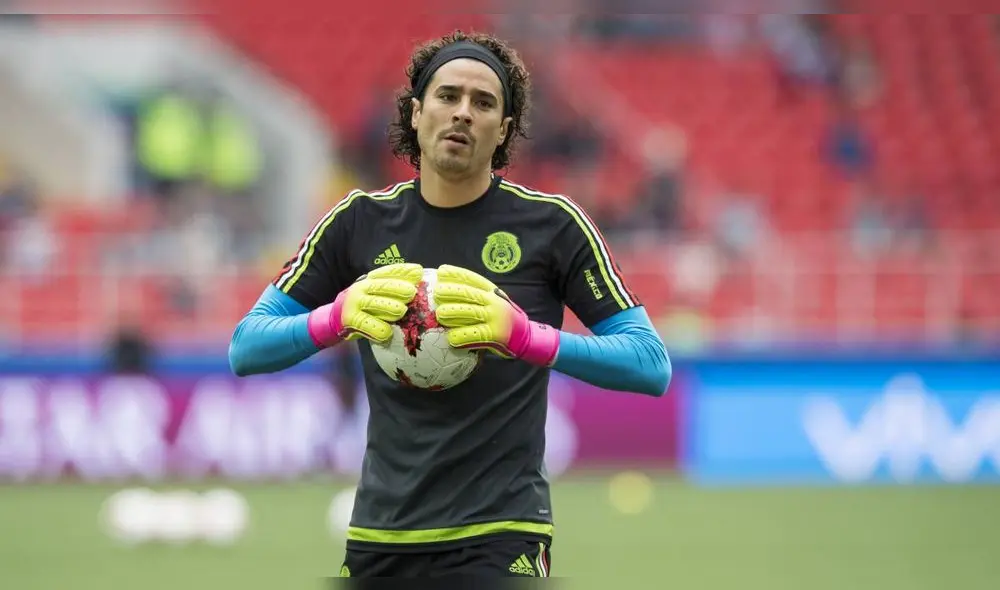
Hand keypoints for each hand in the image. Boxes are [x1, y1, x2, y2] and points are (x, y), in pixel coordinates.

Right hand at [308, 263, 422, 346]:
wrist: (336, 317)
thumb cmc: (364, 305)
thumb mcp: (375, 293)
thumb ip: (392, 287)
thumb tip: (419, 279)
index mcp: (370, 279)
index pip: (388, 272)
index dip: (403, 271)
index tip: (418, 272)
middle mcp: (361, 288)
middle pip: (382, 287)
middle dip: (398, 288)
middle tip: (412, 292)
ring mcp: (355, 303)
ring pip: (374, 305)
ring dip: (389, 308)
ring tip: (401, 311)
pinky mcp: (350, 319)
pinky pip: (366, 325)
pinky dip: (377, 330)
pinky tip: (386, 333)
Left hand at [432, 265, 559, 365]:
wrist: (524, 335)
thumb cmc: (501, 316)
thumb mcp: (493, 299)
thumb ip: (476, 294)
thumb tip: (446, 288)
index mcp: (491, 291)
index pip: (473, 279)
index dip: (456, 274)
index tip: (441, 272)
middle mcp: (493, 302)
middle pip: (469, 294)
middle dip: (451, 291)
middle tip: (437, 292)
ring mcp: (494, 318)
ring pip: (470, 313)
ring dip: (453, 313)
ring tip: (440, 314)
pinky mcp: (494, 334)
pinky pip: (474, 334)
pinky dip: (461, 336)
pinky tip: (451, 337)